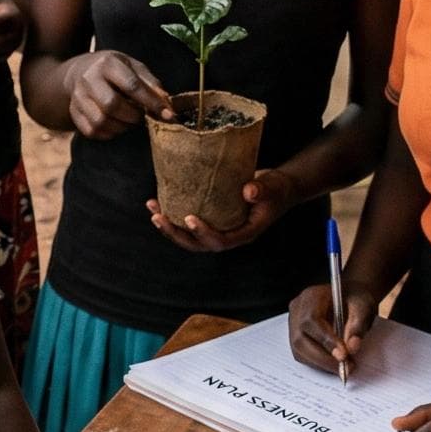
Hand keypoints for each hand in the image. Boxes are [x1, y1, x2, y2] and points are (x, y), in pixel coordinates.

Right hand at [63, 49, 174, 139]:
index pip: (131, 85)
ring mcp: (78, 96)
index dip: (152, 102)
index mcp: (108, 63)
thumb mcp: (133, 66)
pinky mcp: (73, 112)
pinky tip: (116, 126)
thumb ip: (151, 84)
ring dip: (121, 127)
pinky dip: (108, 134)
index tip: (167, 114)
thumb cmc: (114, 70)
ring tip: (129, 122)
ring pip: (100, 121)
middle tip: (141, 116)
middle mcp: (89, 78)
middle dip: (133, 116)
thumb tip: (167, 105)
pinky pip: (91, 131)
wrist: (80, 71)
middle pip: (111, 105)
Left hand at [148, 165, 296, 252]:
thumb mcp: (274, 188)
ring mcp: (219, 227)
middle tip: (157, 218)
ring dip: (169, 225)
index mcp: (244, 234)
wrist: (277, 187)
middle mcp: (229, 234)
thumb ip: (262, 190)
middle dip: (175, 234)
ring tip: (152, 209)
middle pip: (198, 244)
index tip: (188, 219)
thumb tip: (248, 191)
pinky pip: (189, 221)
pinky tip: (158, 200)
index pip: (221, 242)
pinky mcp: (212, 217)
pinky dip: (173, 213)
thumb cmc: (277, 189)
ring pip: (189, 236)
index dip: (203, 234)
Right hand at [289, 281, 378, 374]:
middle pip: (300, 339)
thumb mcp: (364, 307)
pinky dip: (318, 363)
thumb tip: (352, 347)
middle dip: (323, 358)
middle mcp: (297, 310)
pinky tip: (334, 364)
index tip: (343, 355)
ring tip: (344, 367)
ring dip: (321, 363)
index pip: (311, 320)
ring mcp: (293, 324)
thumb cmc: (355, 299)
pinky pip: (302, 354)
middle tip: (345, 367)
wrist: (349, 298)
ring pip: (299, 350)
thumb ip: (358, 326)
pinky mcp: (296, 336)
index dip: (325, 340)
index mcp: (311, 296)